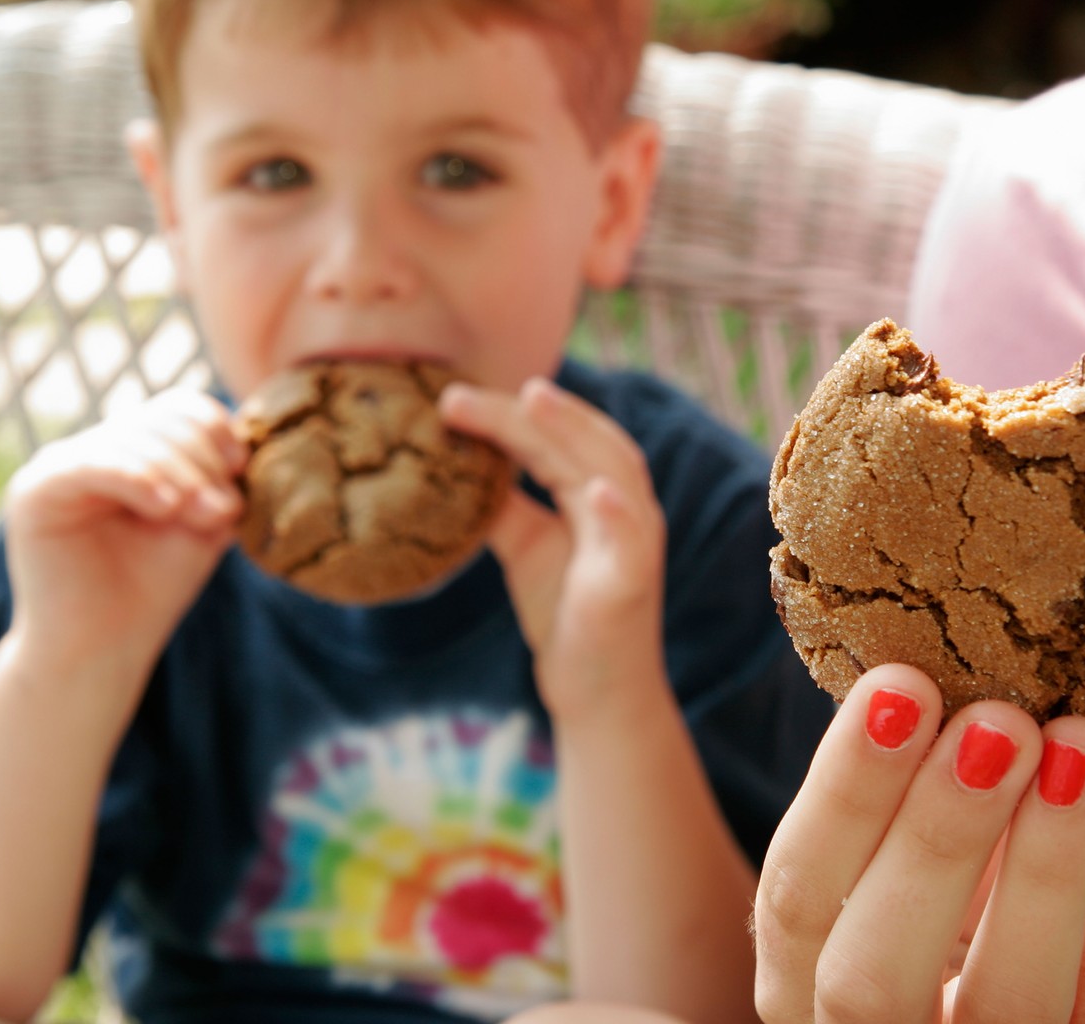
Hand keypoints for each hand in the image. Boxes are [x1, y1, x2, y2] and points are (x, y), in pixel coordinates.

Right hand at [2, 387, 246, 675]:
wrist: (102, 647)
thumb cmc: (153, 587)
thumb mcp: (202, 524)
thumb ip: (220, 480)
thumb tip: (245, 431)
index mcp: (134, 452)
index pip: (178, 409)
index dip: (215, 429)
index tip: (241, 468)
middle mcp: (96, 450)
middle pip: (161, 420)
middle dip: (202, 462)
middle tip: (221, 510)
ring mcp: (63, 465)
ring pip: (133, 438)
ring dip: (179, 476)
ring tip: (199, 517)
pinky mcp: (37, 489)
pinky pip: (92, 463)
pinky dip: (137, 477)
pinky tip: (165, 506)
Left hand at [439, 377, 667, 722]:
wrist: (597, 694)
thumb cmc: (565, 614)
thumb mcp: (525, 546)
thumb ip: (502, 503)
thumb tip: (453, 460)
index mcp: (598, 494)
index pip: (555, 440)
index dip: (508, 414)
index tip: (450, 399)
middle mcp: (624, 509)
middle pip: (584, 441)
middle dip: (534, 409)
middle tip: (471, 390)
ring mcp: (634, 544)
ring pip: (613, 472)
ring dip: (576, 433)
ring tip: (535, 400)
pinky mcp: (633, 585)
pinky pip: (631, 543)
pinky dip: (619, 513)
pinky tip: (596, 492)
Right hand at [753, 664, 1084, 1023]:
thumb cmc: (1017, 879)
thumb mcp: (949, 834)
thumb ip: (925, 774)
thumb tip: (922, 641)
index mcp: (819, 982)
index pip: (794, 908)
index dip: (840, 800)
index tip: (899, 684)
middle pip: (867, 982)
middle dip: (930, 840)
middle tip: (995, 719)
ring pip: (1003, 1007)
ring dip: (1041, 865)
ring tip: (1079, 739)